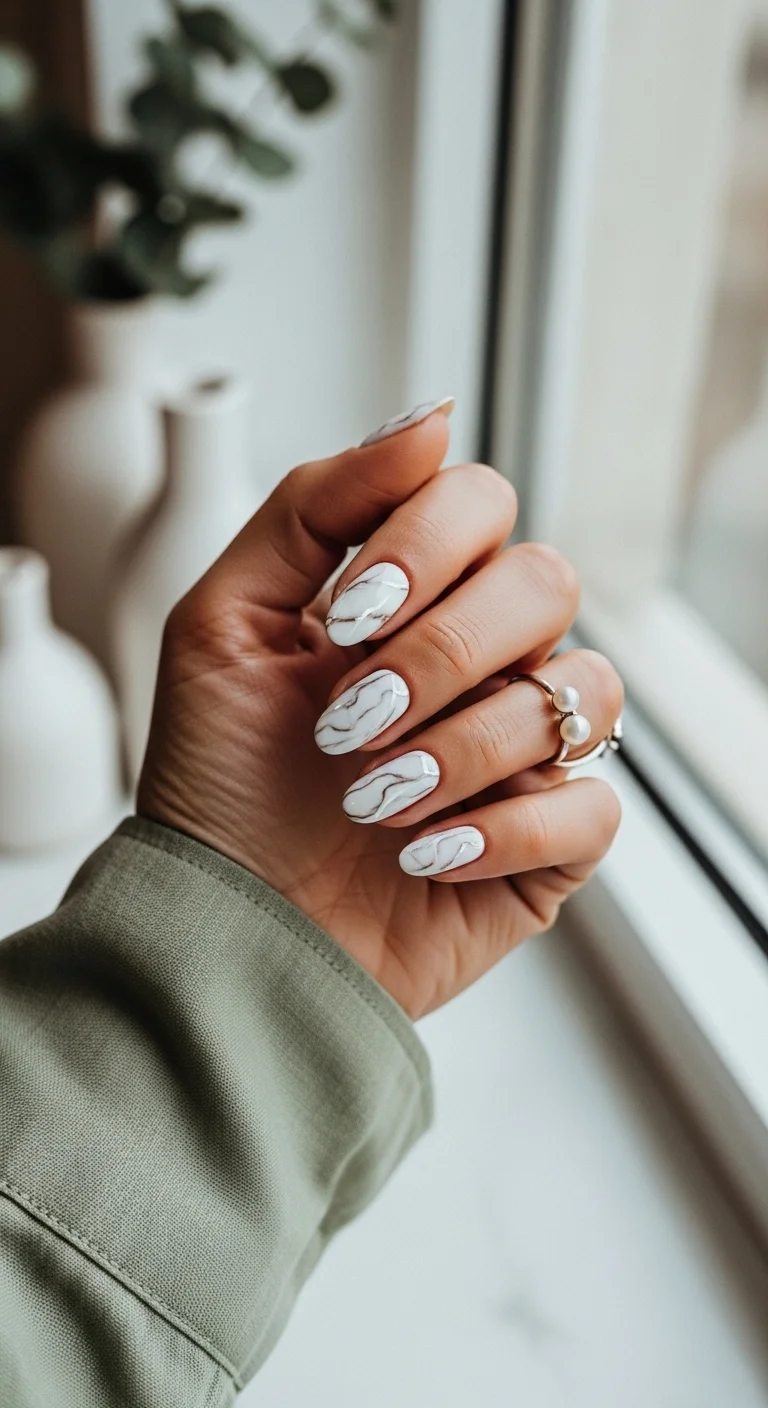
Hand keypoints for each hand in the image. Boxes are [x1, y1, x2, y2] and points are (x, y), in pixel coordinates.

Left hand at [138, 410, 622, 1018]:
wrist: (226, 931)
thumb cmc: (217, 782)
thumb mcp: (224, 623)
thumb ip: (313, 505)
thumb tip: (432, 420)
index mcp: (411, 596)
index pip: (482, 504)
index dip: (426, 547)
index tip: (347, 617)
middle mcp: (481, 659)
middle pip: (545, 583)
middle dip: (442, 652)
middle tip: (352, 721)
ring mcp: (522, 749)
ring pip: (579, 693)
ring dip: (462, 748)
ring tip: (372, 801)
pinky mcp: (549, 843)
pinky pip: (593, 805)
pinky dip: (504, 832)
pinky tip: (424, 855)